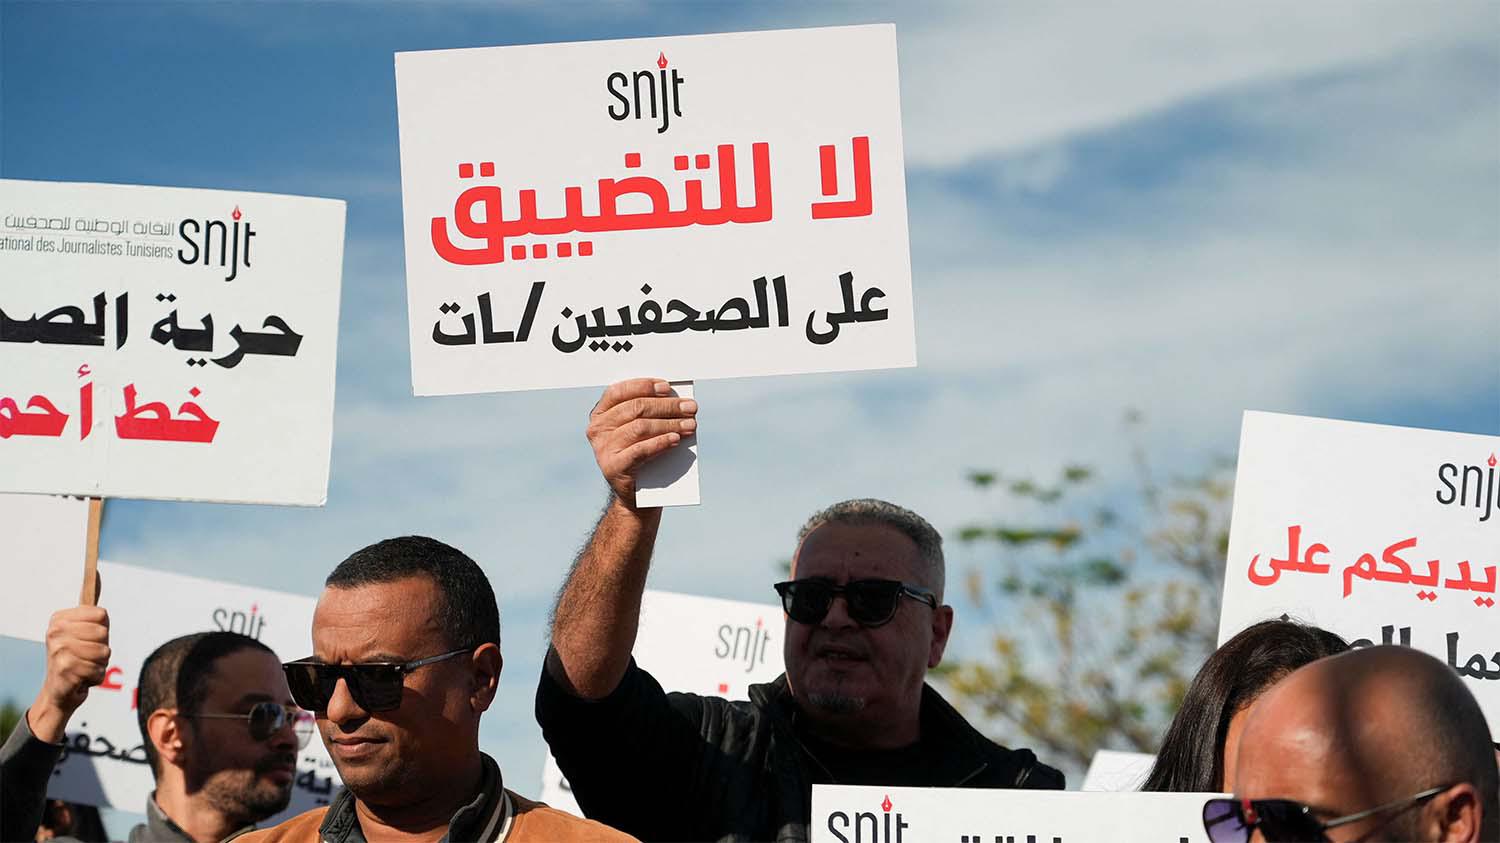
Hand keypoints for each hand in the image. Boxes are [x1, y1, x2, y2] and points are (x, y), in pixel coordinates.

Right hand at [29, 606, 109, 742]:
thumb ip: (90, 608)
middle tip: (85, 656)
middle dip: (102, 648)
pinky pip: (98, 670)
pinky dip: (95, 677)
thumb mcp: (83, 630)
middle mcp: (55, 631)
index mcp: (59, 618)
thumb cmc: (76, 658)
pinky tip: (81, 678)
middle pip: (104, 634)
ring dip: (100, 664)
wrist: (59, 691)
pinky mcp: (64, 668)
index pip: (101, 615)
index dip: (102, 630)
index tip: (87, 638)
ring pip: (104, 652)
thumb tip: (95, 572)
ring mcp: (58, 649)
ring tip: (84, 666)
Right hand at [587, 378, 696, 508]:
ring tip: (689, 424)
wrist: (634, 494)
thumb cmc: (640, 455)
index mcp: (600, 414)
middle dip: (667, 406)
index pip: (619, 391)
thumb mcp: (639, 429)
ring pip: (640, 427)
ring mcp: (603, 449)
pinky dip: (660, 442)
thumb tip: (677, 399)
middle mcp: (598, 429)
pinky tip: (675, 439)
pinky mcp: (613, 467)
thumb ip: (648, 412)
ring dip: (669, 423)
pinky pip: (640, 450)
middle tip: (690, 407)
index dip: (644, 386)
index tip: (667, 387)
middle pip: (635, 408)